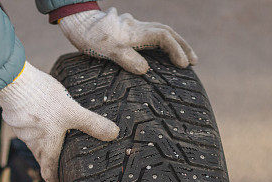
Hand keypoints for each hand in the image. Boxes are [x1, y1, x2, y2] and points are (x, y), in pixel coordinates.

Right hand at [0, 61, 118, 181]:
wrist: (12, 81)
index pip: (49, 174)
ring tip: (58, 138)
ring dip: (46, 142)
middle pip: (43, 158)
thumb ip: (92, 123)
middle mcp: (32, 143)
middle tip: (64, 166)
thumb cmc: (41, 100)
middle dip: (53, 163)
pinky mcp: (16, 116)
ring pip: (36, 141)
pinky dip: (38, 127)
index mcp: (46, 148)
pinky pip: (29, 127)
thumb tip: (113, 133)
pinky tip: (45, 117)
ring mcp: (22, 129)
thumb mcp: (72, 112)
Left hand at [58, 7, 197, 74]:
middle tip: (194, 61)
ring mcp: (134, 29)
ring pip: (161, 32)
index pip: (164, 38)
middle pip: (168, 32)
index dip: (176, 51)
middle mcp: (138, 28)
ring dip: (175, 44)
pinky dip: (163, 43)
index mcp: (136, 32)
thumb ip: (126, 59)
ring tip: (185, 58)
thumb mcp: (106, 50)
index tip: (184, 66)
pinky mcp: (128, 32)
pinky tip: (164, 52)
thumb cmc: (90, 37)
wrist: (77, 22)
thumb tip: (146, 69)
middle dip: (183, 46)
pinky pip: (152, 35)